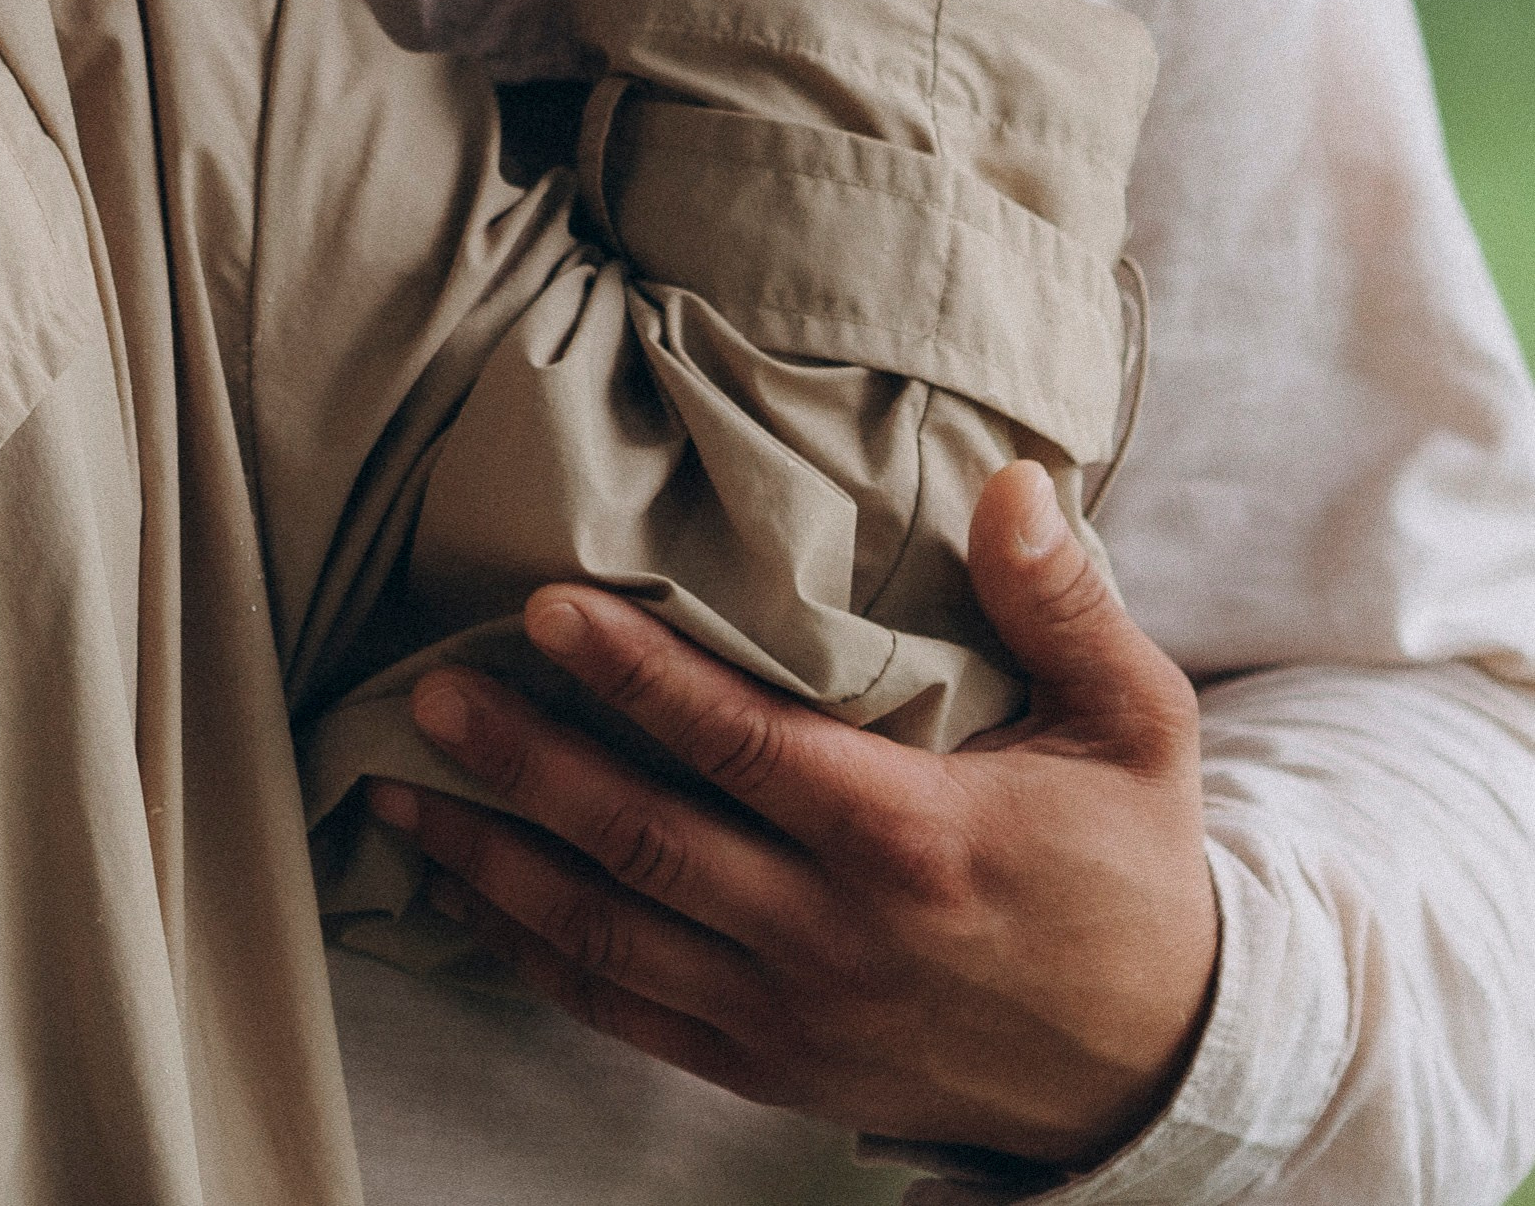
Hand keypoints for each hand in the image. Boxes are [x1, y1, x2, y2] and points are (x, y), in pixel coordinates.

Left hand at [369, 465, 1218, 1170]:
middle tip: (434, 694)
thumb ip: (1064, 601)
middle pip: (646, 841)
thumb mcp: (1135, 724)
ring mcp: (790, 1013)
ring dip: (493, 866)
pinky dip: (531, 957)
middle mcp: (832, 934)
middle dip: (526, 766)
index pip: (744, 746)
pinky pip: (623, 1013)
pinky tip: (466, 898)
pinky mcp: (766, 1067)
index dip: (640, 677)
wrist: (1156, 1071)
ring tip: (398, 796)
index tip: (549, 609)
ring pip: (609, 936)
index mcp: (912, 837)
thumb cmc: (1131, 871)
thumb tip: (1008, 482)